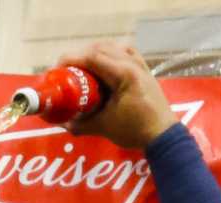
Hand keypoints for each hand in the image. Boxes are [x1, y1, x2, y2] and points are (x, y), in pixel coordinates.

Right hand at [59, 39, 179, 150]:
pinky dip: (111, 54)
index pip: (93, 57)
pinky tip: (104, 65)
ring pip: (113, 47)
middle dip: (81, 56)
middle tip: (68, 69)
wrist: (162, 135)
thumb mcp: (104, 127)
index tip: (58, 67)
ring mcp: (140, 65)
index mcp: (123, 74)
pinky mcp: (144, 69)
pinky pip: (125, 52)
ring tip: (83, 67)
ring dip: (95, 53)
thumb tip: (62, 123)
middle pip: (101, 49)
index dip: (72, 59)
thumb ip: (81, 124)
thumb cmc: (135, 131)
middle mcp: (132, 64)